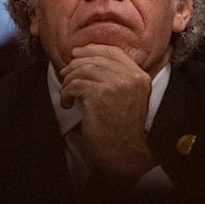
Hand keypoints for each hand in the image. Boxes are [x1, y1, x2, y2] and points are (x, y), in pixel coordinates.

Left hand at [59, 44, 155, 187]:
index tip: (77, 54)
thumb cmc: (121, 130)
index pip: (114, 51)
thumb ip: (117, 79)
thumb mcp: (127, 98)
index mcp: (139, 76)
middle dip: (75, 65)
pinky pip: (75, 84)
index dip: (92, 49)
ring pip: (83, 69)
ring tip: (66, 92)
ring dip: (69, 80)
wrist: (123, 154)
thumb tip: (86, 57)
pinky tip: (68, 104)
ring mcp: (117, 85)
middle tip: (65, 74)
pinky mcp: (101, 95)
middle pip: (96, 58)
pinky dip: (66, 93)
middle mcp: (131, 77)